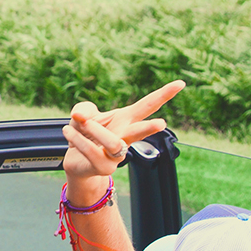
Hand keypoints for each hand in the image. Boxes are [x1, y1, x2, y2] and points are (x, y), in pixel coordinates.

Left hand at [61, 81, 184, 194]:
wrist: (75, 160)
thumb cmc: (84, 133)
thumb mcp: (82, 114)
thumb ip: (83, 109)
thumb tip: (81, 116)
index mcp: (126, 120)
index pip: (148, 105)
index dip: (164, 94)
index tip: (181, 83)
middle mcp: (125, 137)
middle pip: (140, 131)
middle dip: (149, 128)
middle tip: (160, 123)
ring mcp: (116, 155)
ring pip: (113, 144)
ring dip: (97, 131)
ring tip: (83, 122)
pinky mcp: (104, 167)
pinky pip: (92, 152)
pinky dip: (77, 139)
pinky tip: (69, 131)